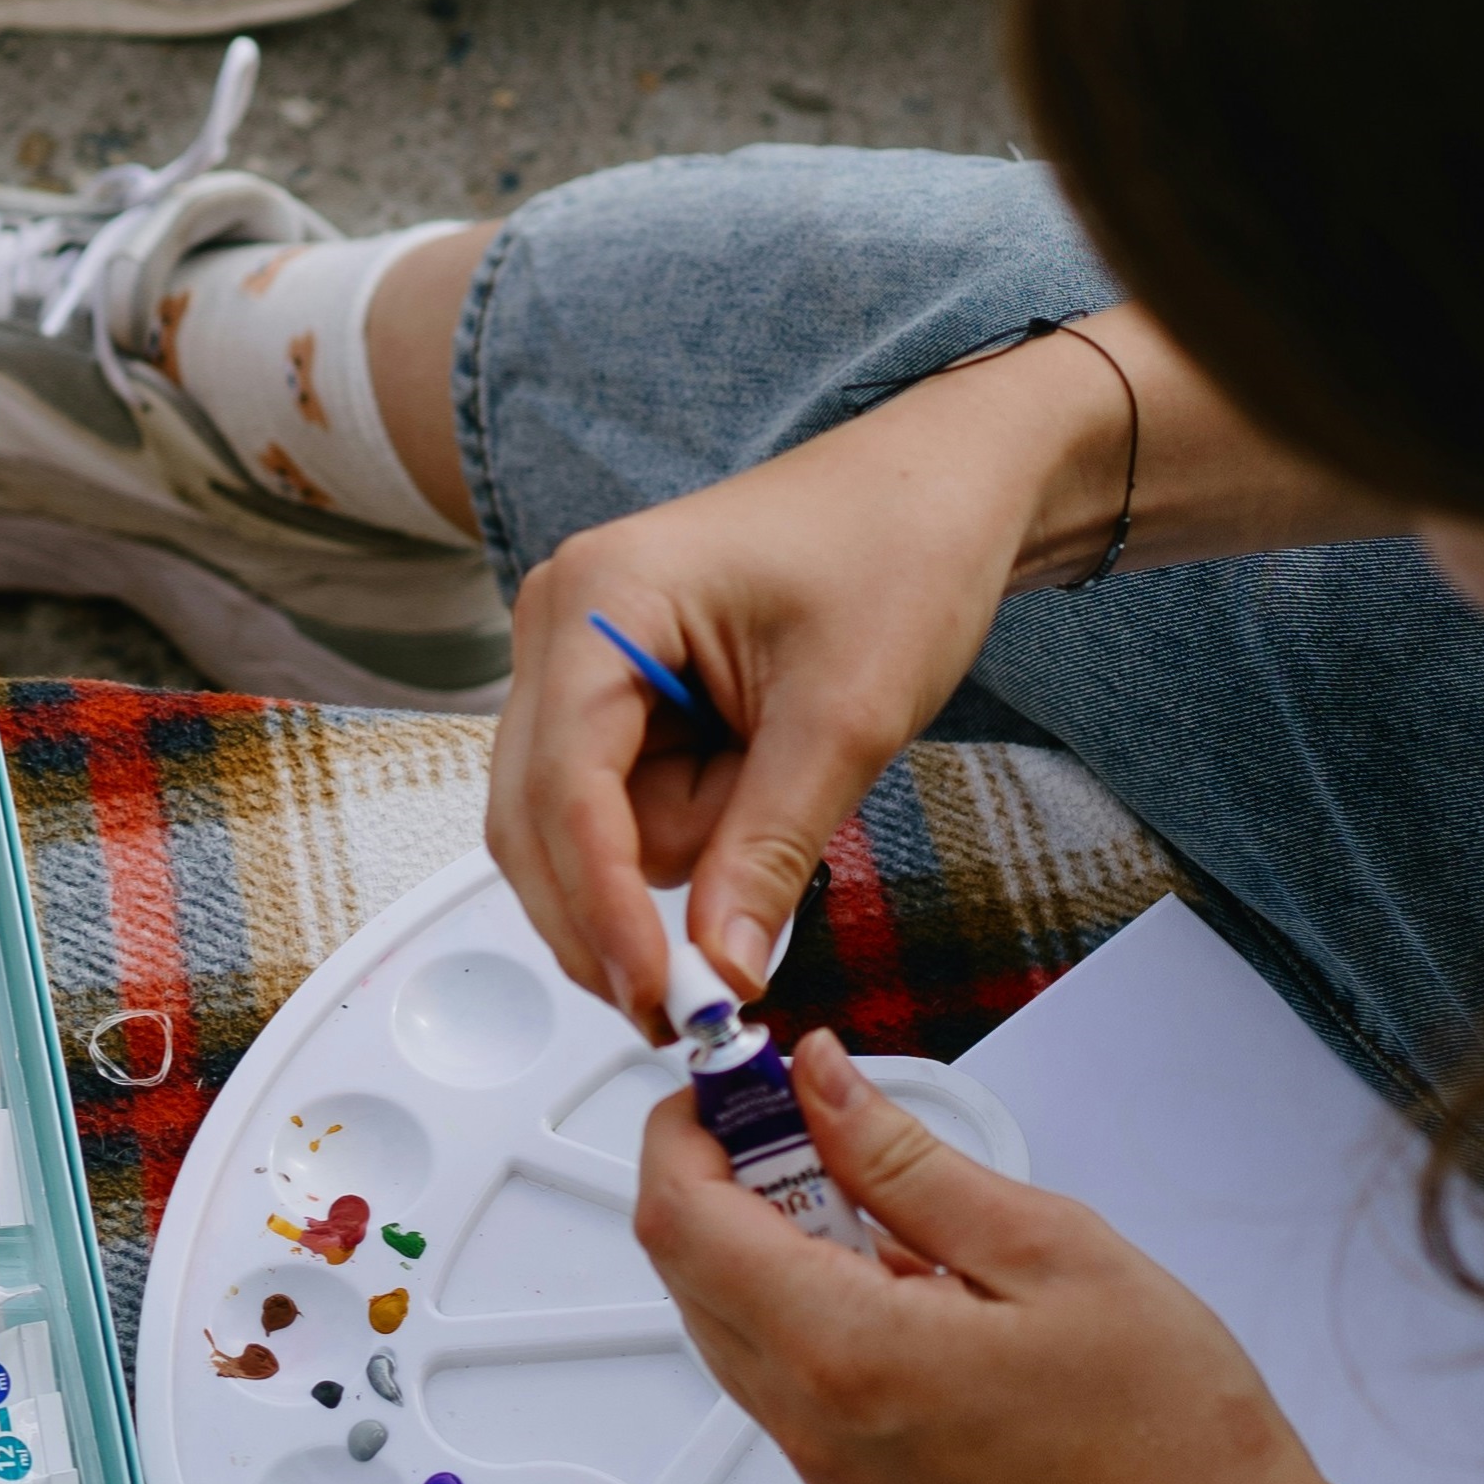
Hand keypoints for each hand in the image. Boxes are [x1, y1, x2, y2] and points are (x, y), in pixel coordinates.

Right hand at [490, 352, 1084, 1028]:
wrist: (945, 489)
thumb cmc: (900, 548)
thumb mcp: (845, 719)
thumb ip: (767, 852)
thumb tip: (722, 969)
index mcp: (601, 600)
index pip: (564, 791)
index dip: (600, 908)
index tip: (657, 994)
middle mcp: (561, 622)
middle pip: (538, 820)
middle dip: (621, 901)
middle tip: (703, 991)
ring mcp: (578, 657)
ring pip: (582, 826)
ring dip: (680, 845)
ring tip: (782, 774)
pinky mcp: (612, 691)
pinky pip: (620, 803)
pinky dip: (688, 821)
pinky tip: (753, 772)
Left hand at [633, 1029, 1366, 1483]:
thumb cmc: (1170, 1429)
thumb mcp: (1047, 1246)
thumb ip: (904, 1159)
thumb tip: (821, 1084)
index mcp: (846, 1352)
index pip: (681, 1220)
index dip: (685, 1133)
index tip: (737, 1086)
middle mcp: (816, 1431)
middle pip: (690, 1279)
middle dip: (726, 1182)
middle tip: (813, 1125)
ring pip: (737, 1339)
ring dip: (771, 1255)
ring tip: (885, 1214)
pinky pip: (792, 1400)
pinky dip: (813, 1328)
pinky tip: (911, 1302)